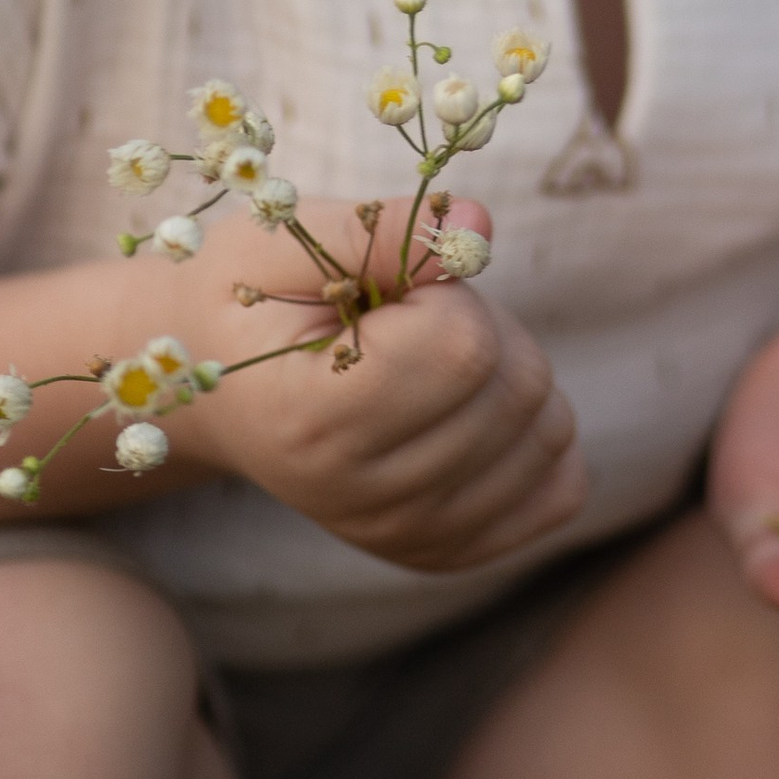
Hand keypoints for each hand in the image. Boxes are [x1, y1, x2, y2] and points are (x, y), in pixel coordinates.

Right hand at [181, 193, 586, 574]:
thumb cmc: (247, 303)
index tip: (386, 294)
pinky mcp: (446, 551)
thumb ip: (380, 229)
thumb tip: (479, 226)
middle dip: (482, 325)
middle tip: (408, 322)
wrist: (217, 394)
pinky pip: (561, 489)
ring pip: (550, 432)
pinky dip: (536, 434)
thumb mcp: (282, 241)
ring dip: (508, 371)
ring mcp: (406, 536)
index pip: (463, 346)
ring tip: (428, 363)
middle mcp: (360, 498)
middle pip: (517, 387)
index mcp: (311, 420)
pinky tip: (469, 409)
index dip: (442, 290)